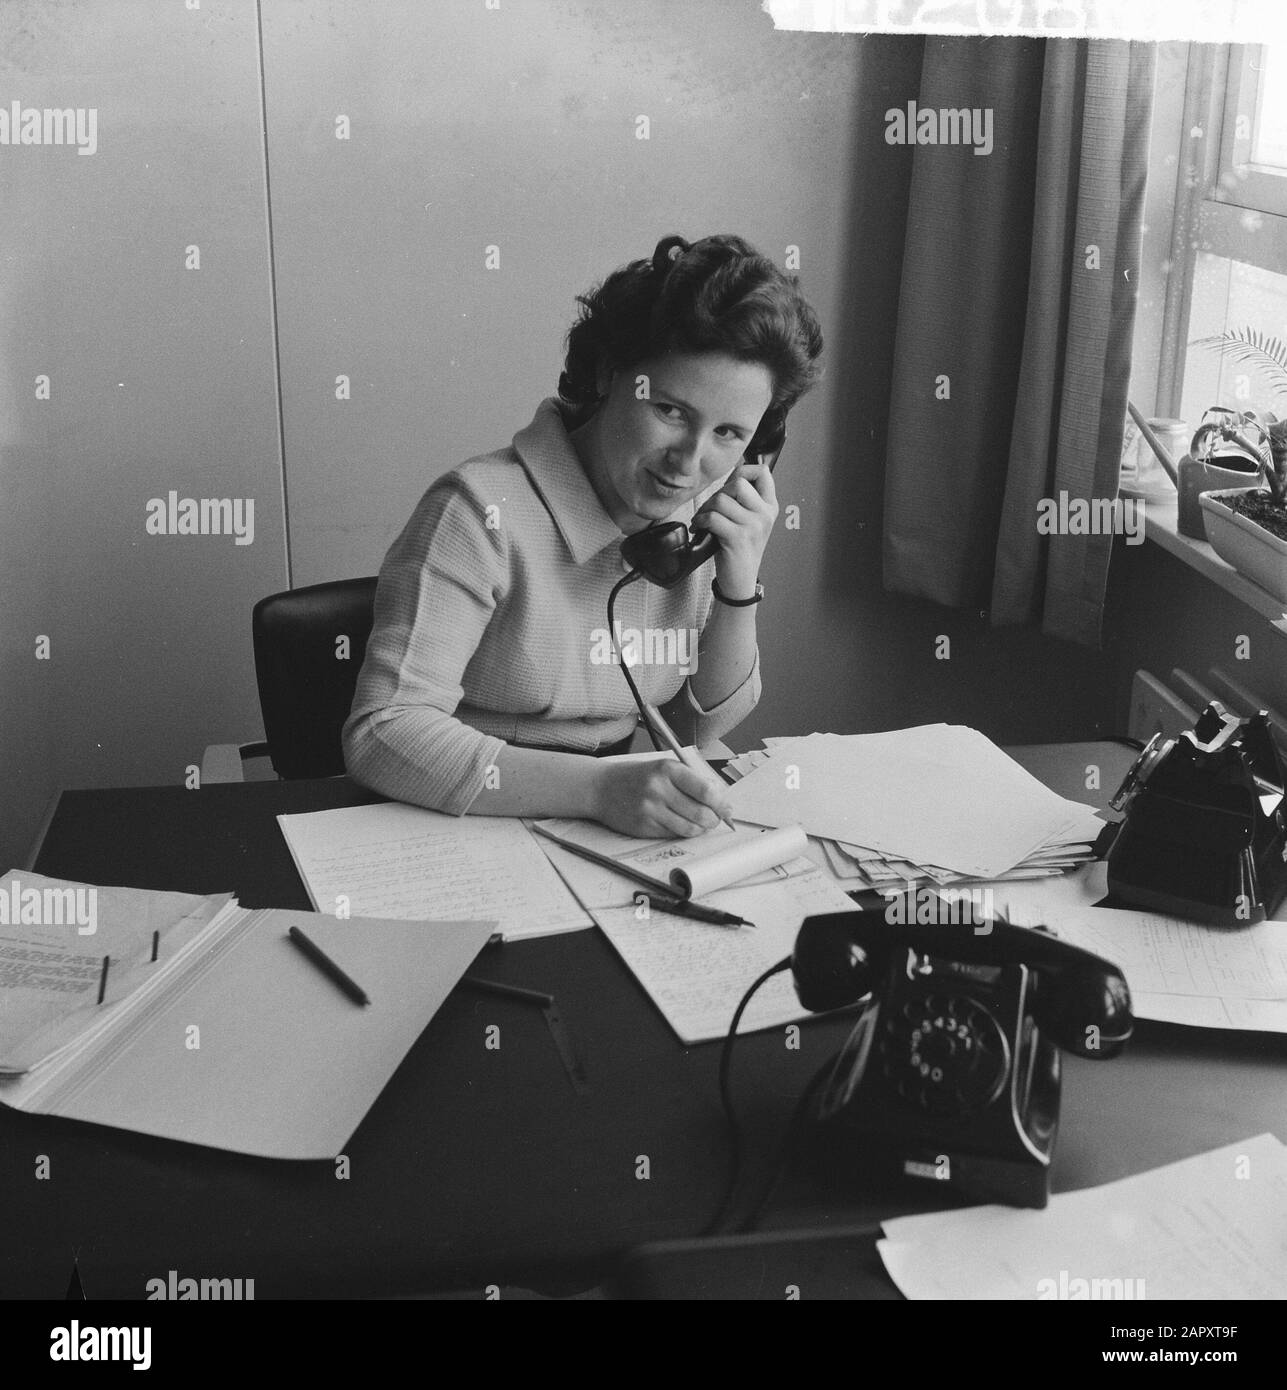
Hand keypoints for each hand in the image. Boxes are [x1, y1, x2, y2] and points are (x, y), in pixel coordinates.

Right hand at [592, 758, 733, 839]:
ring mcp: (650, 809)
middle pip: (701, 813)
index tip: (726, 809)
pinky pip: (674, 834)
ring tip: (700, 824)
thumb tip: (720, 801)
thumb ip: (690, 781)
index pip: (706, 791)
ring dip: (700, 829)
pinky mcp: (644, 826)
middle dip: (713, 820)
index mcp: (668, 769)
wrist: (601, 788)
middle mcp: (659, 789)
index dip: (721, 804)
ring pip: (690, 828)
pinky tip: (681, 825)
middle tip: (715, 820)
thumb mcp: (663, 768)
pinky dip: (683, 832)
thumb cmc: (637, 777)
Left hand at [694, 460, 777, 597]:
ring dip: (706, 509)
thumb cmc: (739, 549)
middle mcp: (765, 514)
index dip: (743, 470)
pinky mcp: (738, 538)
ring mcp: (753, 526)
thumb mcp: (749, 521)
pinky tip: (699, 527)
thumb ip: (743, 499)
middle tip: (711, 509)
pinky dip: (700, 520)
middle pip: (738, 483)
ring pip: (721, 500)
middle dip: (718, 493)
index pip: (763, 472)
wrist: (740, 580)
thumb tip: (730, 476)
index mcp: (770, 506)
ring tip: (704, 520)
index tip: (729, 484)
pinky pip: (713, 517)